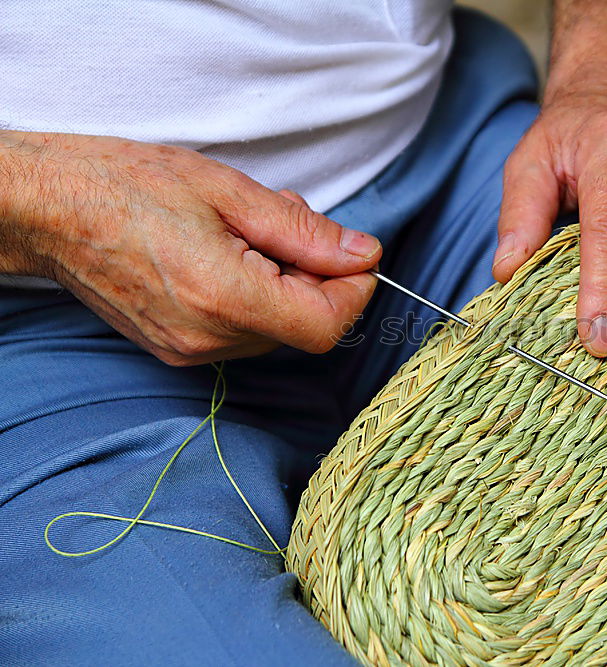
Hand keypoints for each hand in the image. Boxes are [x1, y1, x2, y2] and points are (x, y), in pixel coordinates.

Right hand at [3, 131, 380, 364]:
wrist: (48, 209)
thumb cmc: (127, 185)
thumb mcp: (229, 192)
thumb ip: (306, 232)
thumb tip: (363, 255)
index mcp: (226, 299)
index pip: (327, 325)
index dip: (354, 290)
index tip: (353, 253)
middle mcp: (209, 339)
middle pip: (305, 326)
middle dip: (316, 274)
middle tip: (286, 219)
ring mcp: (189, 351)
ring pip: (277, 329)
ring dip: (285, 282)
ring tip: (248, 230)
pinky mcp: (177, 350)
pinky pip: (243, 331)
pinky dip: (255, 295)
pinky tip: (229, 253)